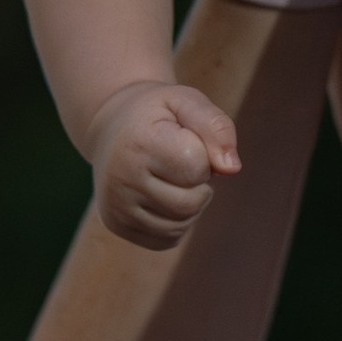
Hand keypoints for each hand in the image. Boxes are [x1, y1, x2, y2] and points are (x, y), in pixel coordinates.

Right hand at [86, 77, 242, 250]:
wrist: (110, 131)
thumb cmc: (156, 115)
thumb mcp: (186, 101)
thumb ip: (215, 126)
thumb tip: (231, 169)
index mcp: (139, 143)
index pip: (197, 168)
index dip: (203, 153)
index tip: (184, 139)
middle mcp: (121, 179)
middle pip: (191, 203)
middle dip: (199, 184)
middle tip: (180, 162)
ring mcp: (116, 207)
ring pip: (181, 225)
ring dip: (190, 204)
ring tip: (172, 178)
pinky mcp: (118, 226)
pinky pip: (168, 238)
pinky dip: (176, 221)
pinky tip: (163, 196)